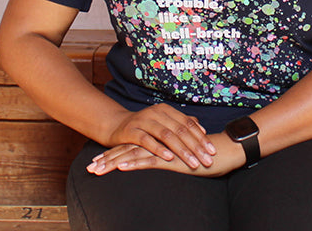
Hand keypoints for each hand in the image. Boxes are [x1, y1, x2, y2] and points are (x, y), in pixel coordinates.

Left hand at [87, 132, 244, 176]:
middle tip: (89, 167)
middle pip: (128, 150)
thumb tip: (160, 157)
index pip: (132, 147)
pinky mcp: (170, 157)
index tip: (97, 161)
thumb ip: (169, 153)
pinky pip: (149, 160)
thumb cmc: (202, 154)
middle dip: (107, 159)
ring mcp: (163, 149)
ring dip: (114, 162)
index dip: (114, 153)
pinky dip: (134, 163)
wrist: (222, 151)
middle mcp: (157, 143)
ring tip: (97, 169)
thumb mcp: (180, 156)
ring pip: (133, 154)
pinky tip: (121, 166)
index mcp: (158, 142)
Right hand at [102, 103, 216, 169]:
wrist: (116, 126)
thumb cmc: (144, 127)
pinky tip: (169, 158)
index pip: (187, 123)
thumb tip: (201, 128)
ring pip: (167, 135)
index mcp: (166, 110)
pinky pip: (147, 140)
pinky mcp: (132, 131)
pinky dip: (159, 149)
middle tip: (207, 160)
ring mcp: (144, 121)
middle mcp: (156, 113)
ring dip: (182, 150)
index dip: (201, 136)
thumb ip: (181, 124)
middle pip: (180, 130)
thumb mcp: (163, 123)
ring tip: (193, 163)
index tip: (212, 150)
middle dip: (195, 146)